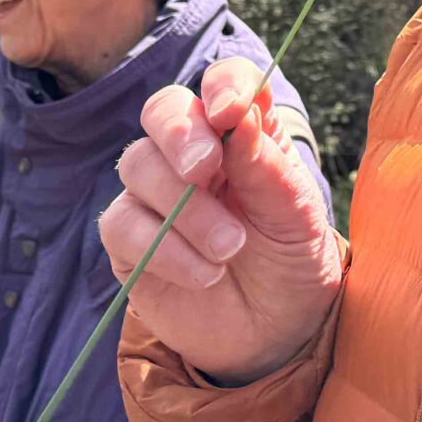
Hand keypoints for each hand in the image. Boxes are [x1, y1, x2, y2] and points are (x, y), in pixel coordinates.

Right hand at [100, 58, 343, 384]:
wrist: (274, 338)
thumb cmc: (292, 267)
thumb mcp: (298, 222)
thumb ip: (268, 170)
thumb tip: (239, 117)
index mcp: (244, 136)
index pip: (225, 82)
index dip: (223, 85)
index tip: (231, 111)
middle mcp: (195, 155)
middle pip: (163, 111)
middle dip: (181, 134)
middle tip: (205, 170)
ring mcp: (156, 196)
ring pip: (139, 166)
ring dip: (185, 209)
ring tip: (229, 249)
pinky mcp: (129, 241)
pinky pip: (123, 224)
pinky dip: (165, 249)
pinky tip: (205, 275)